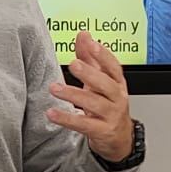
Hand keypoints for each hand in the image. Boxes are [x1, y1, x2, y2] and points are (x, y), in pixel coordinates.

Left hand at [48, 31, 134, 161]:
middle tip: (74, 65)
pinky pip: (83, 124)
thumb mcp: (100, 80)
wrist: (118, 137)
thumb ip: (90, 57)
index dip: (104, 55)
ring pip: (94, 103)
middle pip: (106, 84)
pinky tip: (52, 113)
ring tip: (55, 88)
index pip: (114, 66)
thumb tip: (83, 35)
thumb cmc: (108, 105)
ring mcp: (110, 115)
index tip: (91, 44)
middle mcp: (117, 98)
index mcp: (117, 83)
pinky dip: (67, 119)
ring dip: (73, 95)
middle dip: (90, 73)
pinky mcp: (101, 131)